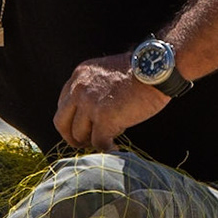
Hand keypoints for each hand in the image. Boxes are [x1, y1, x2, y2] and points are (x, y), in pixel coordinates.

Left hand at [53, 53, 169, 152]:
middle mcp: (79, 89)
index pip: (63, 104)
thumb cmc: (140, 72)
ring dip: (92, 141)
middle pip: (61, 122)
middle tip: (84, 144)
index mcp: (79, 76)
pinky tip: (115, 148)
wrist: (155, 68)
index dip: (71, 119)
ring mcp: (90, 105)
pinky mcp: (104, 119)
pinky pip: (99, 143)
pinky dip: (107, 149)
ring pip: (79, 135)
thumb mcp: (107, 73)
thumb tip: (92, 114)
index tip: (81, 128)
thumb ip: (95, 88)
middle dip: (71, 136)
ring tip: (107, 141)